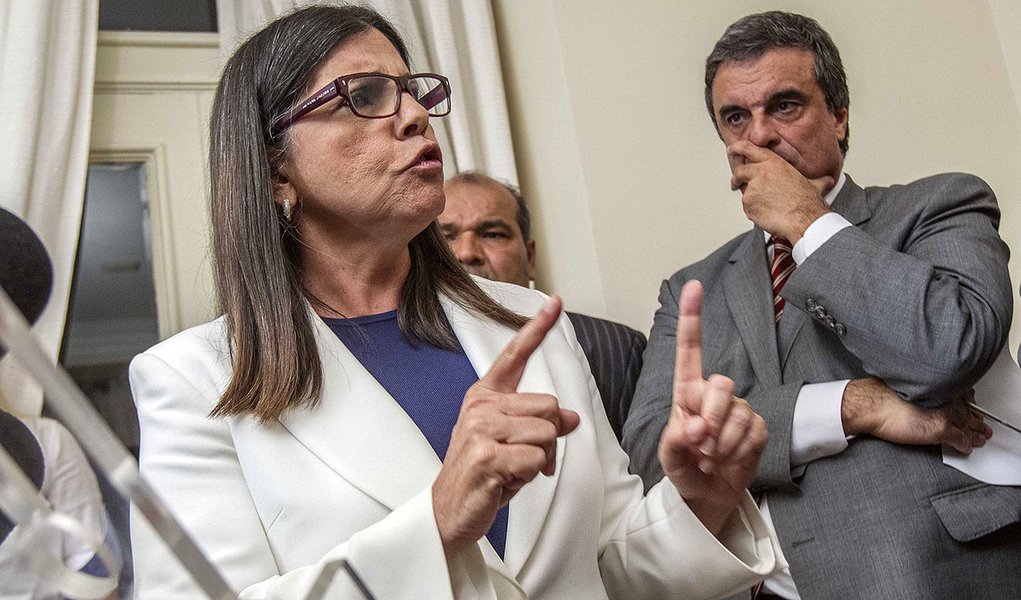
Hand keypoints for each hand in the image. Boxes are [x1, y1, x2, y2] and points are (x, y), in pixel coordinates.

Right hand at [432, 297, 580, 556]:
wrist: (448, 512)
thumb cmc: (482, 476)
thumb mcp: (512, 443)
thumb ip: (538, 424)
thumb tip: (571, 418)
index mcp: (485, 396)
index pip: (515, 355)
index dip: (537, 328)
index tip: (555, 303)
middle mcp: (481, 405)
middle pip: (550, 406)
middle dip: (548, 437)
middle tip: (522, 458)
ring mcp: (481, 428)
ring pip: (548, 432)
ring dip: (541, 460)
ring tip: (513, 470)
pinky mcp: (486, 455)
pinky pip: (538, 458)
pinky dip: (531, 475)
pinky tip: (507, 481)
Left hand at [658, 280, 766, 534]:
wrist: (708, 494)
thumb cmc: (684, 468)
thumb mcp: (670, 456)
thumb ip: (676, 439)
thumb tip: (695, 426)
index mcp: (686, 393)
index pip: (690, 352)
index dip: (692, 319)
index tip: (694, 287)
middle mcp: (713, 395)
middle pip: (721, 385)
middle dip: (711, 417)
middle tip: (700, 445)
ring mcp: (737, 409)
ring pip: (738, 414)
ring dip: (722, 444)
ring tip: (711, 458)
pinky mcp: (757, 427)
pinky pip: (753, 432)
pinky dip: (739, 451)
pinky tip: (730, 459)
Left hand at [728, 141, 833, 242]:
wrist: (803, 219)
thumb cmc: (808, 202)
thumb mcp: (814, 185)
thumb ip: (818, 181)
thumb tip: (828, 180)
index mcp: (774, 163)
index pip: (749, 148)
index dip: (737, 147)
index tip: (731, 149)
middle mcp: (760, 172)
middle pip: (740, 171)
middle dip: (736, 178)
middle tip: (735, 183)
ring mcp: (752, 188)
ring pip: (745, 192)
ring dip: (751, 198)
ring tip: (766, 206)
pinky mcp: (748, 204)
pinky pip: (747, 208)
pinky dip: (754, 211)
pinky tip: (767, 214)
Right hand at [841, 377, 990, 452]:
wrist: (870, 405)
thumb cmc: (878, 396)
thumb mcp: (902, 386)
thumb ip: (919, 390)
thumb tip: (920, 397)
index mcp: (934, 385)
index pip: (959, 394)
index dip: (967, 402)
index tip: (971, 405)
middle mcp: (942, 396)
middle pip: (966, 410)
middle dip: (975, 419)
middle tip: (981, 425)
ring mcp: (944, 412)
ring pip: (966, 425)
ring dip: (974, 433)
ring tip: (979, 439)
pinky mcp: (941, 429)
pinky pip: (960, 440)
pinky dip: (964, 445)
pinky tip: (966, 448)